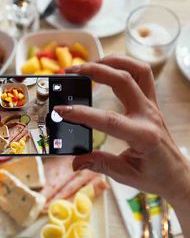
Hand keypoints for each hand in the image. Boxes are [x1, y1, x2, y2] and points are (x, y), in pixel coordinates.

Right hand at [54, 55, 189, 204]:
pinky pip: (142, 75)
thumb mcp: (125, 175)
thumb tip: (75, 161)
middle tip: (71, 72)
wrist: (176, 174)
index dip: (82, 113)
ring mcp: (151, 106)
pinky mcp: (151, 103)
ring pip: (137, 71)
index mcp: (142, 136)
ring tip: (89, 64)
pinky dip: (125, 65)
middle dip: (95, 71)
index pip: (108, 120)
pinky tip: (108, 68)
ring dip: (113, 62)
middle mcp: (148, 116)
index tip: (61, 110)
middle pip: (124, 81)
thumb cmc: (154, 176)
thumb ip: (99, 164)